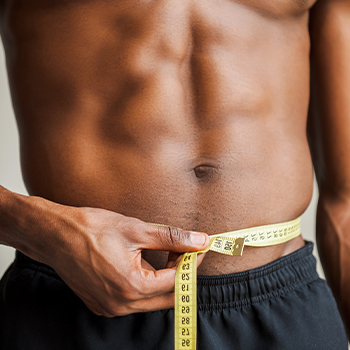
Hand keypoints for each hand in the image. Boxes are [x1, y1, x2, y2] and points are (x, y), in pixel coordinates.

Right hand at [41, 206, 208, 316]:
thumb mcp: (137, 230)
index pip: (177, 281)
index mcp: (132, 287)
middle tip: (187, 249)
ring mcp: (110, 307)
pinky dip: (146, 282)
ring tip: (166, 251)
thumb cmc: (91, 229)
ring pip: (152, 298)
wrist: (54, 234)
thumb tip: (199, 240)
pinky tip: (145, 262)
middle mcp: (121, 304)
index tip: (200, 245)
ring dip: (164, 277)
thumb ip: (172, 238)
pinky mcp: (102, 303)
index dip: (193, 262)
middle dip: (182, 272)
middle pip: (167, 295)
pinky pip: (134, 298)